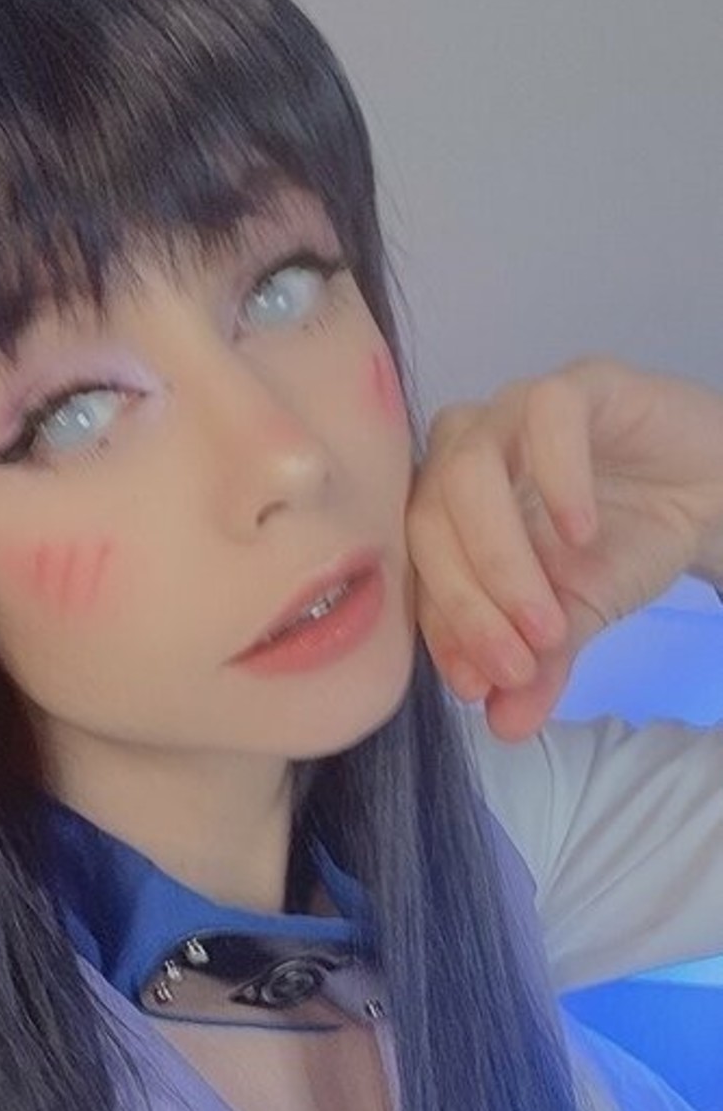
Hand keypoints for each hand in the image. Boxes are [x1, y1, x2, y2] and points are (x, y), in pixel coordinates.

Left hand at [406, 356, 722, 739]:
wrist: (709, 497)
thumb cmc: (624, 546)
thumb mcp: (577, 620)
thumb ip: (537, 668)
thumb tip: (504, 726)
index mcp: (446, 507)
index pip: (417, 568)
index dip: (442, 631)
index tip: (476, 687)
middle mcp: (465, 453)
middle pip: (428, 521)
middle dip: (472, 607)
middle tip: (523, 663)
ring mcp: (514, 412)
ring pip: (468, 469)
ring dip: (502, 560)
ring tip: (552, 620)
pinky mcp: (577, 384)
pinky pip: (545, 415)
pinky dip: (556, 479)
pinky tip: (582, 535)